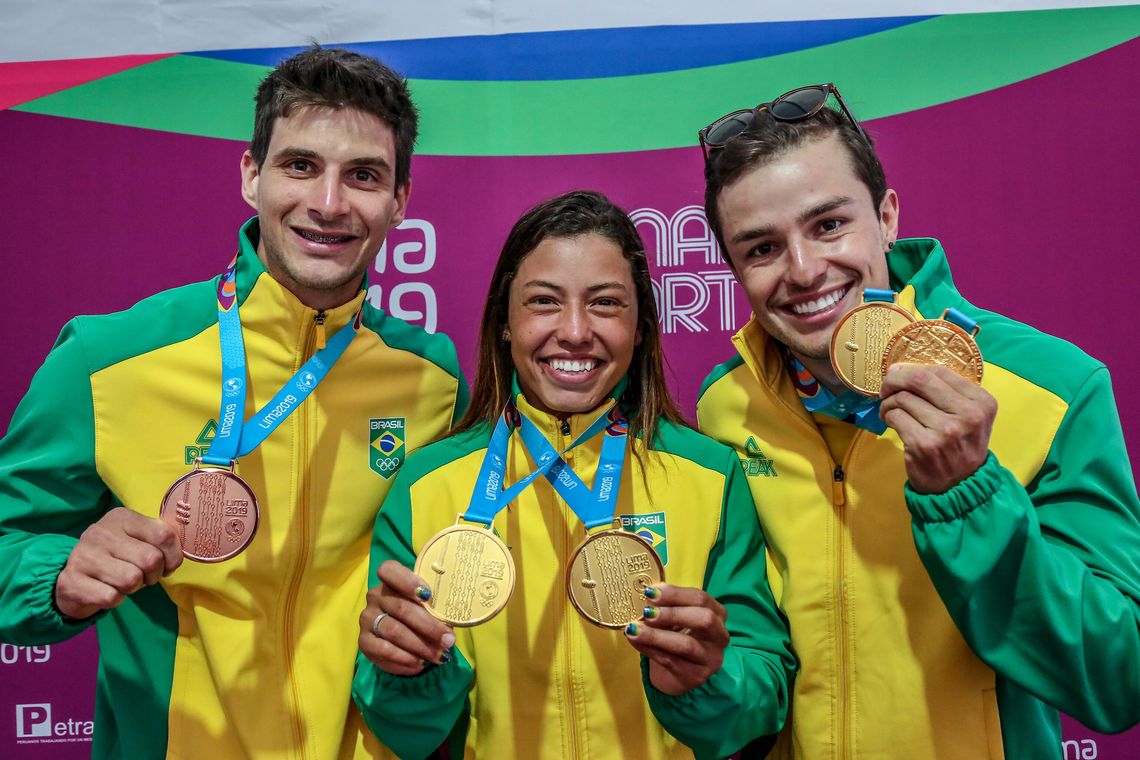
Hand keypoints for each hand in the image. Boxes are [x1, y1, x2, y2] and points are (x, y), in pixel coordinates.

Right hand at [54, 507, 182, 619]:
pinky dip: (115, 600)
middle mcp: (101, 532)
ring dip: (133, 588)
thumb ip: (158, 539)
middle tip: (143, 577)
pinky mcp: (72, 582)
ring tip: (122, 582)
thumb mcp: (135, 539)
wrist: (71, 576)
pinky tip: (106, 590)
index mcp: (121, 518)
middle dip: (153, 575)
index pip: (164, 535)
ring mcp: (83, 556)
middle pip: (151, 560)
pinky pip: (112, 598)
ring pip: (131, 579)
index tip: (166, 565)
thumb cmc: (114, 557)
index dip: (173, 557)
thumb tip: (178, 555)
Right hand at [358, 560, 455, 675]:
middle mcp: (375, 596)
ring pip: (394, 632)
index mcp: (390, 579)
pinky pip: (384, 651)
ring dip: (420, 646)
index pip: (389, 571)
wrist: (402, 634)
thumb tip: (449, 626)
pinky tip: (420, 664)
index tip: (428, 595)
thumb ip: (435, 608)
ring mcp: (367, 619)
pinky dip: (405, 660)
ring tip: (439, 656)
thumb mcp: (429, 605)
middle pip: (401, 608)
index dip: (407, 581)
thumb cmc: (421, 612)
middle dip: (428, 627)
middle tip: (448, 641)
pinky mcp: (364, 641)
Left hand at [625, 583, 728, 695]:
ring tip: (633, 629)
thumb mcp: (674, 619)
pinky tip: (634, 641)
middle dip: (673, 614)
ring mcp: (710, 659)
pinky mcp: (695, 676)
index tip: (651, 592)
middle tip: (647, 612)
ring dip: (656, 635)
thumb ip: (665, 606)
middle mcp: (720, 636)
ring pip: (686, 645)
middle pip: (704, 620)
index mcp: (717, 614)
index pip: (701, 599)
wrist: (675, 673)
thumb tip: (648, 595)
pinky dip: (649, 649)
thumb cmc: (676, 637)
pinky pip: (671, 661)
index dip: (675, 594)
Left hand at [879, 363, 996, 493]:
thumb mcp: (970, 417)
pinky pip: (896, 416)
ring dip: (889, 402)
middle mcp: (968, 415)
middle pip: (919, 379)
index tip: (900, 375)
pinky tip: (891, 421)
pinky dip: (888, 416)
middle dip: (895, 379)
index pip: (940, 372)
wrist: (960, 487)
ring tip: (890, 410)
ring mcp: (946, 431)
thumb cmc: (960, 446)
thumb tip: (900, 368)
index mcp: (982, 403)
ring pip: (903, 399)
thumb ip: (946, 392)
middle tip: (886, 387)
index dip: (913, 370)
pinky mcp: (924, 445)